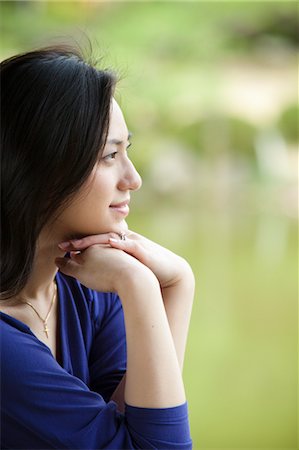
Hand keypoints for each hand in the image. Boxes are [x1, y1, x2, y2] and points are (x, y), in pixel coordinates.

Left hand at [58, 231, 193, 288]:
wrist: (173, 274)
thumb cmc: (150, 272)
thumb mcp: (128, 267)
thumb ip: (114, 266)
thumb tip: (97, 272)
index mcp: (123, 243)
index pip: (99, 239)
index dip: (82, 242)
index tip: (64, 246)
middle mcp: (128, 240)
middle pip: (101, 236)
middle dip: (81, 240)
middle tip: (63, 244)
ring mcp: (136, 244)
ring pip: (112, 238)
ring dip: (94, 240)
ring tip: (78, 244)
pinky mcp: (145, 252)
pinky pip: (131, 245)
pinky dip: (120, 243)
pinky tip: (109, 243)